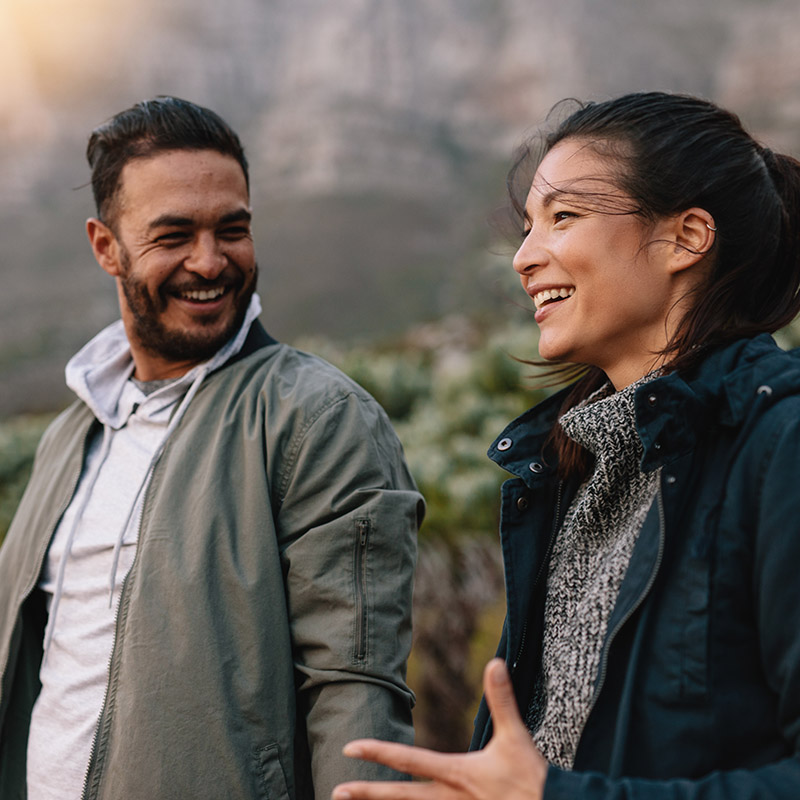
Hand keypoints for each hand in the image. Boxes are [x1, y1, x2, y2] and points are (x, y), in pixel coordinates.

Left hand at [331, 658, 547, 799]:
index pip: (409, 760)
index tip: (350, 747)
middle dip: (368, 795)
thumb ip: (501, 700)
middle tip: (336, 791)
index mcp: (457, 774)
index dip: (378, 752)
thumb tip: (494, 662)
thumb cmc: (531, 778)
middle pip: (401, 798)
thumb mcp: (516, 738)